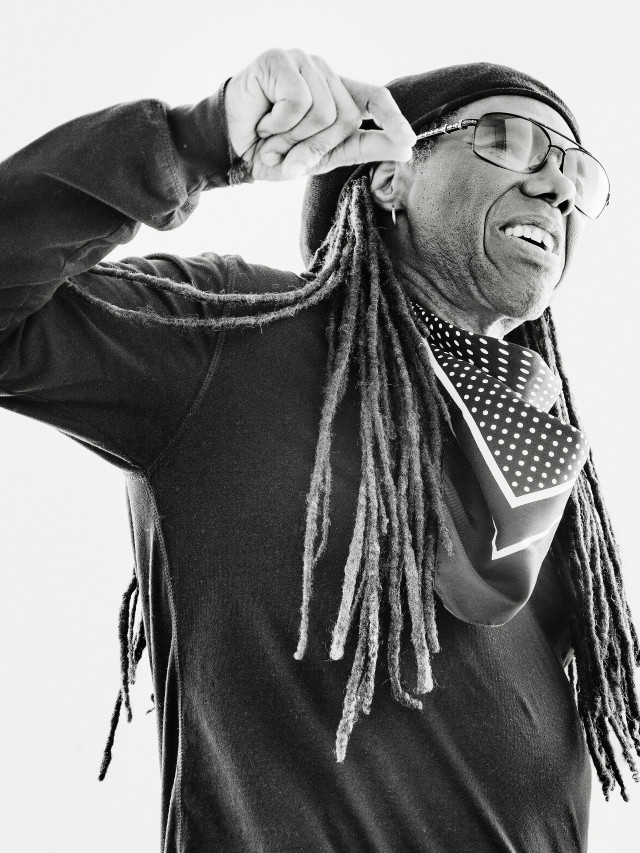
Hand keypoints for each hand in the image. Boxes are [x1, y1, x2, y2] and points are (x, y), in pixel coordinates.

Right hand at [224, 48, 415, 180]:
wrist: (228, 150)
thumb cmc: (272, 151)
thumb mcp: (322, 158)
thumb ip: (361, 148)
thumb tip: (405, 148)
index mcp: (336, 94)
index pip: (374, 97)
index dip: (393, 118)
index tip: (408, 142)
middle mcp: (323, 73)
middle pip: (347, 117)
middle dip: (316, 147)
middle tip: (288, 155)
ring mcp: (302, 62)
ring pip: (324, 112)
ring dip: (294, 139)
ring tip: (273, 139)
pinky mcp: (278, 59)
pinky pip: (298, 102)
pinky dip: (279, 124)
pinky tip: (263, 121)